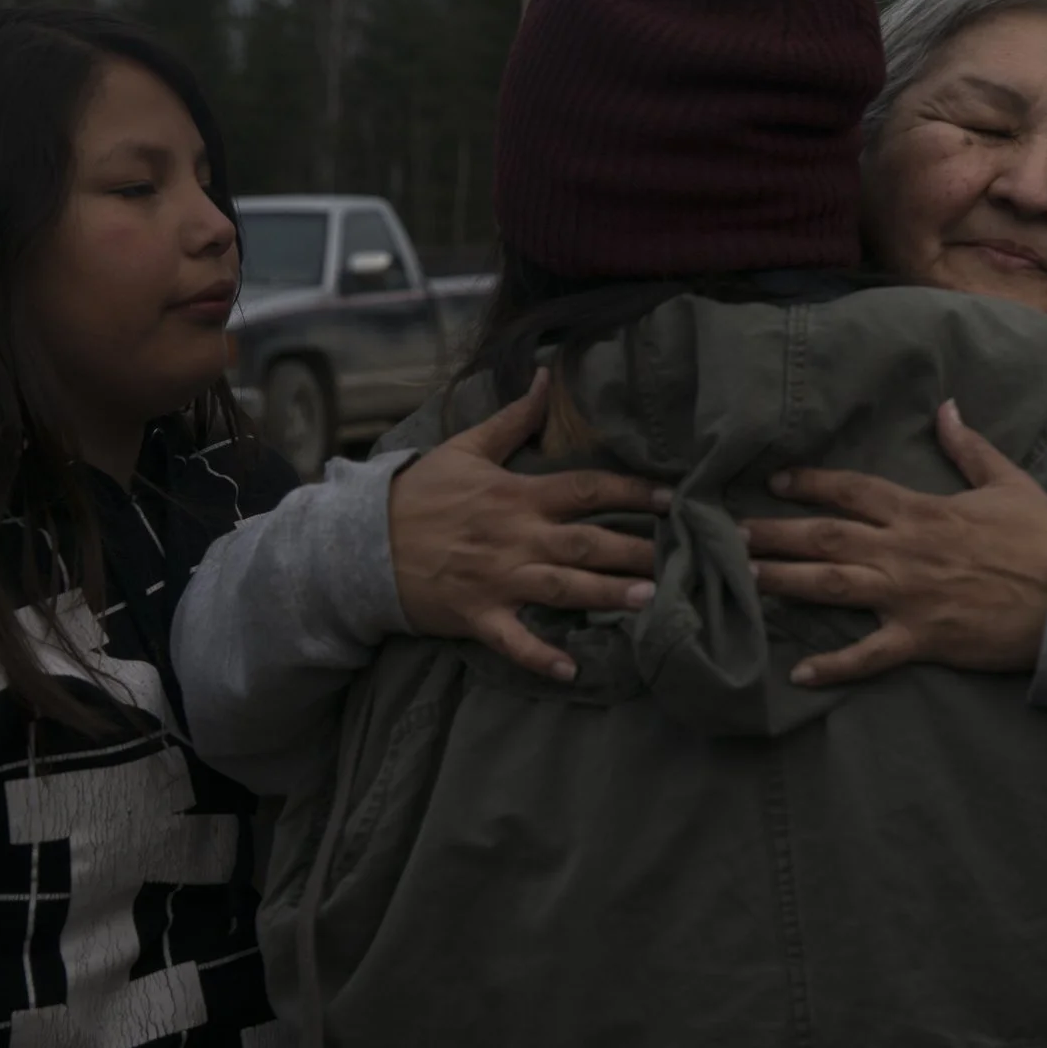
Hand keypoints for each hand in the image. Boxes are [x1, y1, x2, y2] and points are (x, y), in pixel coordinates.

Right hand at [389, 369, 672, 680]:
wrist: (358, 542)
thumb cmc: (418, 494)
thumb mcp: (463, 449)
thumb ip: (512, 418)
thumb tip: (544, 376)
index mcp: (517, 495)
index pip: (585, 488)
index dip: (631, 489)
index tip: (675, 497)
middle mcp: (514, 536)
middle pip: (586, 541)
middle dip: (636, 548)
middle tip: (688, 557)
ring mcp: (496, 578)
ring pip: (561, 587)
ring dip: (604, 594)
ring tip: (649, 600)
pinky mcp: (476, 615)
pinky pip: (513, 641)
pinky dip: (540, 656)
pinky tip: (572, 671)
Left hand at [741, 400, 1046, 686]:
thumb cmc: (1043, 539)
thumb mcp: (1009, 482)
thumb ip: (969, 447)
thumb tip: (946, 407)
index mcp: (923, 510)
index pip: (853, 489)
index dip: (811, 483)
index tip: (775, 482)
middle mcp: (904, 550)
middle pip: (825, 535)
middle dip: (773, 532)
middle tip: (727, 534)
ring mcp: (908, 596)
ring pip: (831, 585)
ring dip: (783, 581)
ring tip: (741, 581)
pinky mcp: (921, 639)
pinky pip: (868, 655)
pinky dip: (834, 667)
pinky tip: (798, 674)